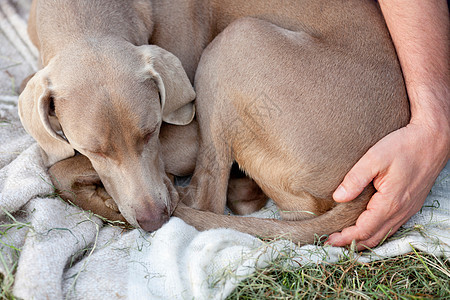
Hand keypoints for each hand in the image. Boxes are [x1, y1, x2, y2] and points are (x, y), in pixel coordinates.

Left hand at [326, 118, 448, 249]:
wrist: (433, 139)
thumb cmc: (404, 145)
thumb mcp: (374, 158)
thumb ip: (355, 179)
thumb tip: (338, 197)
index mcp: (390, 202)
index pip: (364, 230)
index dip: (345, 238)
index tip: (328, 240)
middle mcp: (401, 211)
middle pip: (373, 237)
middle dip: (352, 243)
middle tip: (331, 242)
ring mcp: (408, 209)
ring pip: (384, 234)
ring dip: (364, 240)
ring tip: (344, 238)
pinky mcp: (411, 205)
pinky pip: (392, 226)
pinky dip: (376, 232)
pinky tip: (365, 227)